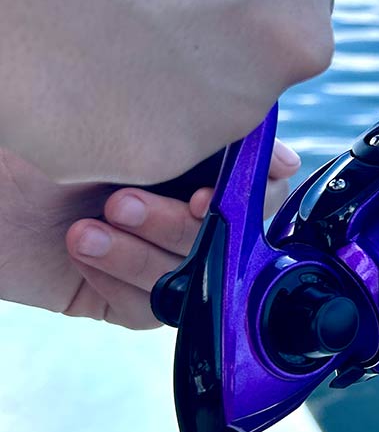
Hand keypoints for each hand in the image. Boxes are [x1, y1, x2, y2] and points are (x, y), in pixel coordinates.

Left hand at [0, 141, 300, 329]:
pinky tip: (82, 247)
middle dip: (180, 224)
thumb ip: (211, 135)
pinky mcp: (119, 295)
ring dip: (144, 253)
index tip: (210, 191)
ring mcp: (153, 252)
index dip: (251, 193)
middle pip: (233, 235)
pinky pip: (150, 308)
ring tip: (91, 225)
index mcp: (196, 157)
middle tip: (125, 202)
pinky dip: (120, 279)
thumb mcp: (128, 123)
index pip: (260, 183)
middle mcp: (181, 204)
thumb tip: (286, 160)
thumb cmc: (39, 139)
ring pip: (195, 275)